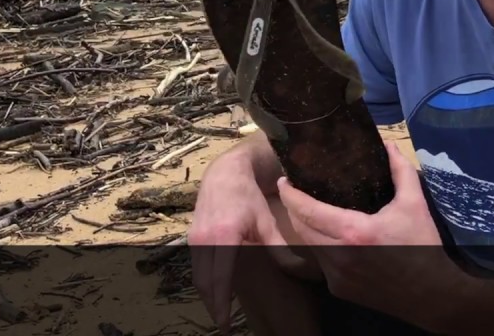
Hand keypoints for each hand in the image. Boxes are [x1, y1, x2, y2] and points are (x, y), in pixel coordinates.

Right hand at [187, 150, 287, 330]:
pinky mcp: (192, 237)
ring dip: (208, 296)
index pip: (220, 278)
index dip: (222, 303)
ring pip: (198, 276)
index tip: (225, 324)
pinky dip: (205, 282)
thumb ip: (280, 249)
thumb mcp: (267, 221)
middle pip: (206, 283)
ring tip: (219, 312)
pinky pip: (196, 266)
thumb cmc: (249, 196)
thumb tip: (302, 271)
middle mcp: (205, 239)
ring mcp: (195, 238)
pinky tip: (215, 291)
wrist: (225, 172)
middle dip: (213, 306)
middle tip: (223, 325)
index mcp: (225, 236)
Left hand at [277, 141, 459, 319]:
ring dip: (306, 229)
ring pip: (309, 247)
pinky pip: (322, 263)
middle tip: (293, 192)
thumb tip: (388, 145)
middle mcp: (339, 255)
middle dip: (293, 209)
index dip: (291, 195)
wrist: (431, 293)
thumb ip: (400, 171)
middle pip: (301, 229)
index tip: (283, 181)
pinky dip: (321, 248)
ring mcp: (337, 276)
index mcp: (354, 232)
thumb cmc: (423, 246)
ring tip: (309, 211)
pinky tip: (329, 237)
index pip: (308, 211)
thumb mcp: (414, 204)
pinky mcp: (340, 289)